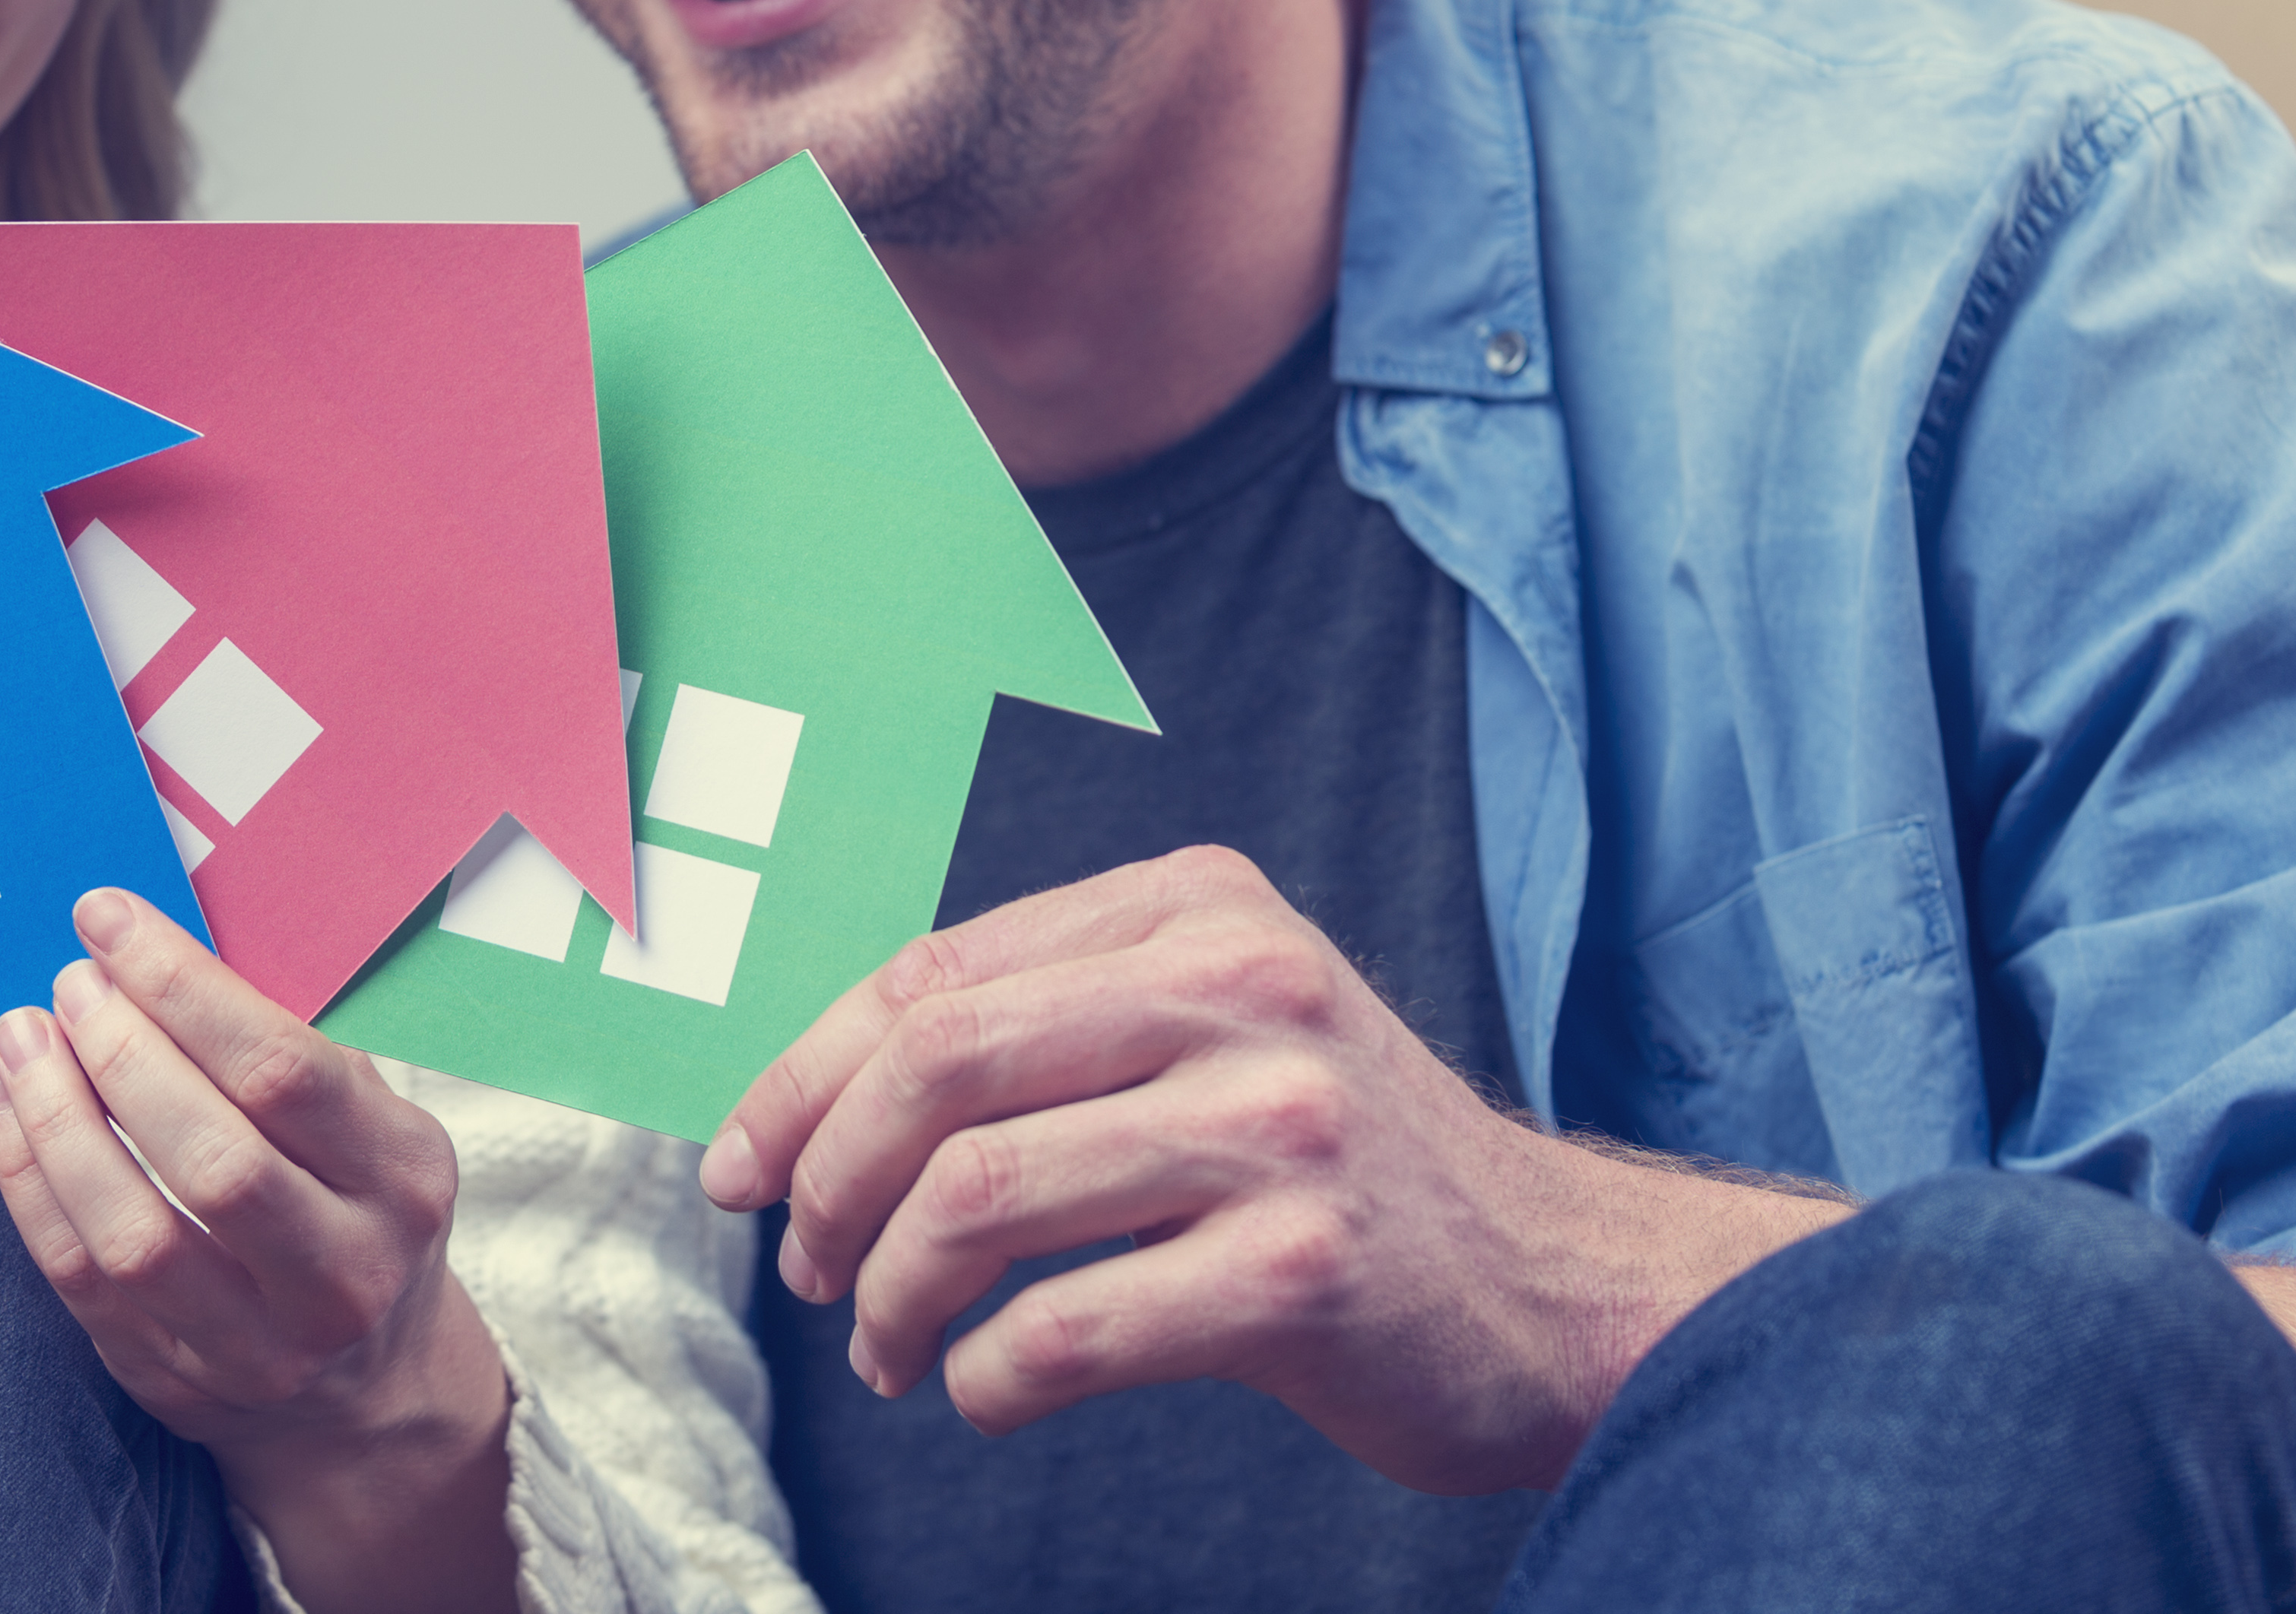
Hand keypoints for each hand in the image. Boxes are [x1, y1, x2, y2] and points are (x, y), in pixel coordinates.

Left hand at [0, 888, 516, 1613]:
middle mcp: (342, 1273)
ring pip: (133, 1235)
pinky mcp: (174, 1382)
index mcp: (401, 1179)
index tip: (109, 923)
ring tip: (18, 1037)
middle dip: (121, 1054)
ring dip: (57, 1121)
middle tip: (68, 984)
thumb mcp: (372, 1123)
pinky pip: (78, 1279)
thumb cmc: (354, 1206)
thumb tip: (164, 942)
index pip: (286, 1072)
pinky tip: (7, 1105)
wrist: (370, 1388)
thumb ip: (291, 1043)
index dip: (184, 988)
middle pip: (213, 1161)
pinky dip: (28, 1182)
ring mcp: (257, 1346)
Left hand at [698, 845, 1843, 1494]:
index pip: (935, 974)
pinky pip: (1066, 1329)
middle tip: (803, 1263)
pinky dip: (985, 1375)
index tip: (739, 1165)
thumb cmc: (1341, 1166)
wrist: (1556, 1285)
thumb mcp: (1217, 1023)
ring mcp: (1280, 1129)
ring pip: (978, 1197)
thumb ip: (1054, 1017)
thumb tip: (822, 1088)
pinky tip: (983, 1388)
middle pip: (936, 1066)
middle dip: (825, 1178)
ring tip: (885, 1346)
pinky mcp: (1303, 1273)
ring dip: (888, 1293)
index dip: (805, 1076)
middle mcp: (1241, 990)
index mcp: (1196, 907)